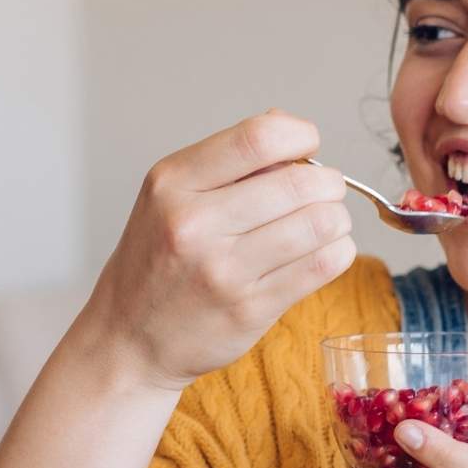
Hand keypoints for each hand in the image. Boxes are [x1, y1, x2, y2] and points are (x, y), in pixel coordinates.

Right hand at [78, 111, 354, 390]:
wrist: (128, 337)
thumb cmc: (156, 261)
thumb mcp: (170, 196)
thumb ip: (229, 161)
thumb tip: (292, 130)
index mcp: (173, 182)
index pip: (258, 138)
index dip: (300, 135)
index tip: (307, 145)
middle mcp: (195, 223)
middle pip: (299, 183)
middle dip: (328, 182)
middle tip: (325, 191)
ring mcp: (224, 270)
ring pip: (320, 224)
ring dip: (337, 218)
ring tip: (326, 222)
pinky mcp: (251, 308)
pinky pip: (322, 266)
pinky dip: (338, 251)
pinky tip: (324, 250)